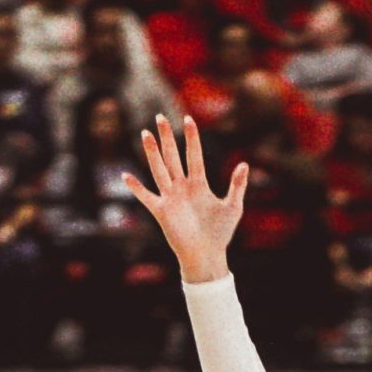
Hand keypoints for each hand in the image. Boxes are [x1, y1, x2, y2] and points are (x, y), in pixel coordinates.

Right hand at [126, 111, 247, 284]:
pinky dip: (137, 188)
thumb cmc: (221, 233)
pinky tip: (126, 176)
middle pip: (172, 157)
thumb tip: (244, 164)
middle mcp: (182, 187)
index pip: (194, 156)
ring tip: (146, 134)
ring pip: (159, 170)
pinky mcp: (162, 212)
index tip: (188, 119)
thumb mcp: (233, 207)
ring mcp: (171, 198)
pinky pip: (147, 197)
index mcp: (199, 184)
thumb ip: (237, 186)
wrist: (207, 255)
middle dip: (167, 138)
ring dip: (152, 153)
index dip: (191, 138)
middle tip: (160, 116)